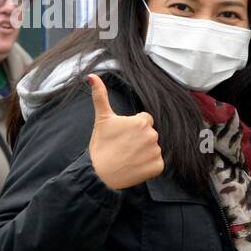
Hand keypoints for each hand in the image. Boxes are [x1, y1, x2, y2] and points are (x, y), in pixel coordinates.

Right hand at [87, 74, 163, 189]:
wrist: (100, 174)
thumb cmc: (101, 146)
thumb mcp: (102, 119)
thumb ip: (100, 96)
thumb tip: (92, 76)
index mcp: (142, 122)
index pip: (145, 120)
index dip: (134, 127)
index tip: (123, 135)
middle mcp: (152, 135)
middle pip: (150, 134)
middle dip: (139, 139)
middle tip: (124, 147)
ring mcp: (156, 152)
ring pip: (153, 148)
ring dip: (144, 152)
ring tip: (129, 156)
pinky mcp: (158, 166)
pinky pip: (157, 163)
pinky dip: (148, 165)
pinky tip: (135, 166)